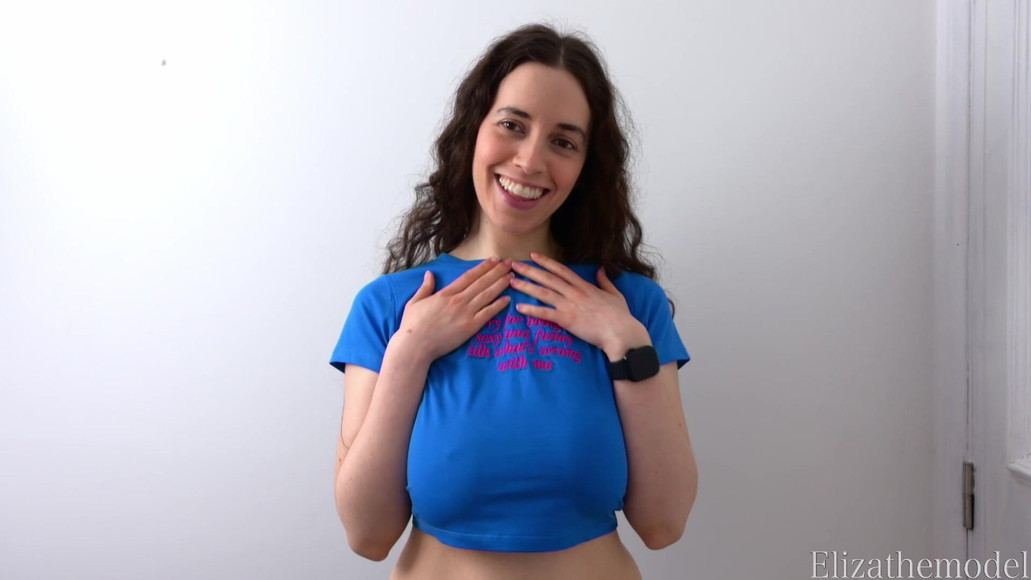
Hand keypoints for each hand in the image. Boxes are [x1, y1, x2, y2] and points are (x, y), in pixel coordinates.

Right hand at [395, 258, 512, 361]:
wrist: (415, 346)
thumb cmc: (412, 325)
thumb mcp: (415, 302)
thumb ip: (425, 287)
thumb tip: (429, 274)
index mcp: (446, 293)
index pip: (469, 276)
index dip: (483, 267)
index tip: (494, 260)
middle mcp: (458, 300)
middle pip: (482, 282)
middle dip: (497, 271)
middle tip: (509, 263)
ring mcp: (465, 313)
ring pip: (487, 295)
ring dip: (500, 284)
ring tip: (512, 277)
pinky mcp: (470, 327)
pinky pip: (488, 314)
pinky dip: (498, 306)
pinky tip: (508, 299)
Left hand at [508, 252, 649, 356]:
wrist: (621, 332)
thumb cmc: (621, 316)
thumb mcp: (615, 295)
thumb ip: (605, 282)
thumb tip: (600, 270)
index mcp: (585, 286)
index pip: (562, 270)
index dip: (546, 262)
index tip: (533, 256)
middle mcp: (574, 293)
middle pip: (547, 278)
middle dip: (529, 270)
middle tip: (513, 265)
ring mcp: (569, 306)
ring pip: (543, 293)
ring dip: (526, 286)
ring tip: (511, 282)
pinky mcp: (567, 320)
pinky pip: (545, 314)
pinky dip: (531, 310)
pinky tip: (519, 308)